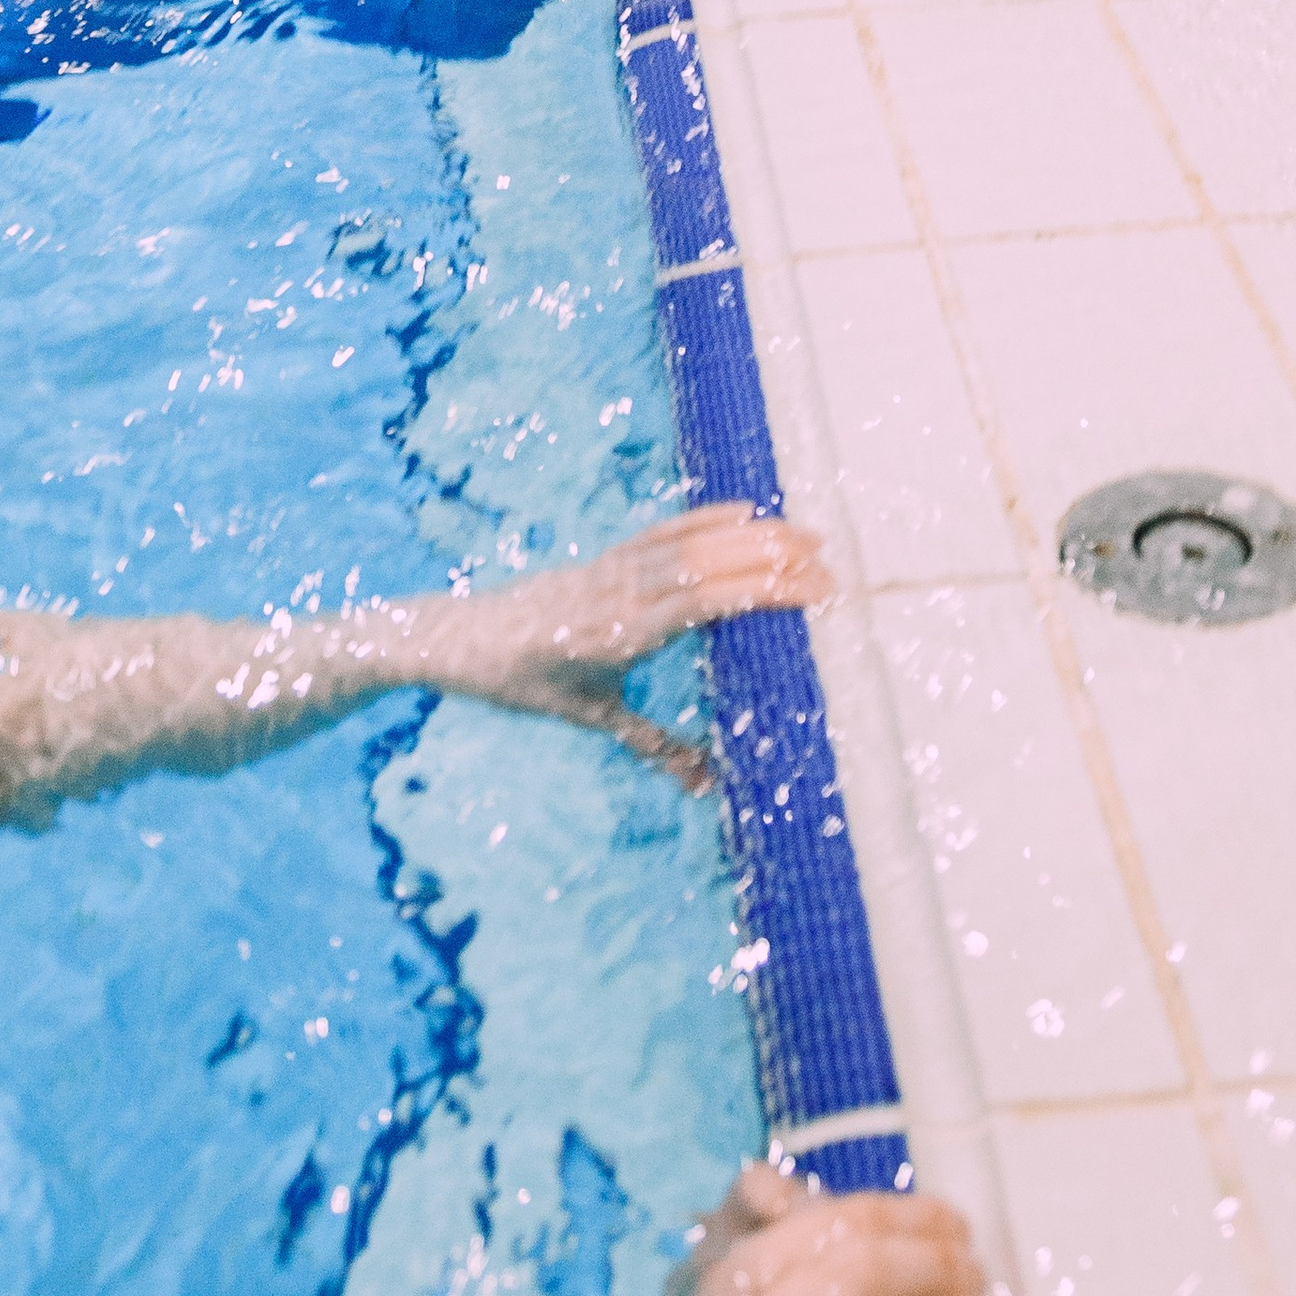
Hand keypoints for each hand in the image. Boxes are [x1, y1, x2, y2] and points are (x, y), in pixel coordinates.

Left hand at [426, 502, 829, 785]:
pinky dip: (704, 517)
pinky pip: (663, 530)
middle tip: (830, 565)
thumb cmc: (526, 682)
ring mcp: (616, 566)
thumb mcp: (592, 717)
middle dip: (772, 560)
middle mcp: (624, 590)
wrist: (465, 639)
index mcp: (625, 631)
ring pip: (692, 541)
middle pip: (709, 562)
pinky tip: (742, 510)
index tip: (814, 592)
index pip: (709, 601)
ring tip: (806, 536)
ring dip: (750, 535)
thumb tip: (705, 784)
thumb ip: (653, 745)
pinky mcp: (607, 555)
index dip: (764, 591)